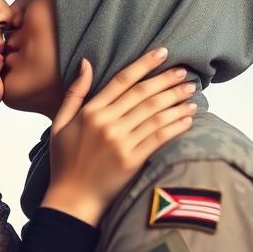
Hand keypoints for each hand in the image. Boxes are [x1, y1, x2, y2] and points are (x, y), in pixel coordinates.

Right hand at [43, 49, 197, 224]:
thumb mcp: (60, 123)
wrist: (72, 199)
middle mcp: (106, 124)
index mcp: (90, 112)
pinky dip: (176, 125)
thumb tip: (86, 62)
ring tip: (192, 92)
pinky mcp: (132, 161)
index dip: (145, 64)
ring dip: (176, 101)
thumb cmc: (65, 161)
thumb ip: (75, 93)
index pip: (123, 81)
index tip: (163, 52)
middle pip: (143, 94)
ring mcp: (120, 143)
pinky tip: (188, 118)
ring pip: (155, 114)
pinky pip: (159, 137)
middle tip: (185, 72)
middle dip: (167, 80)